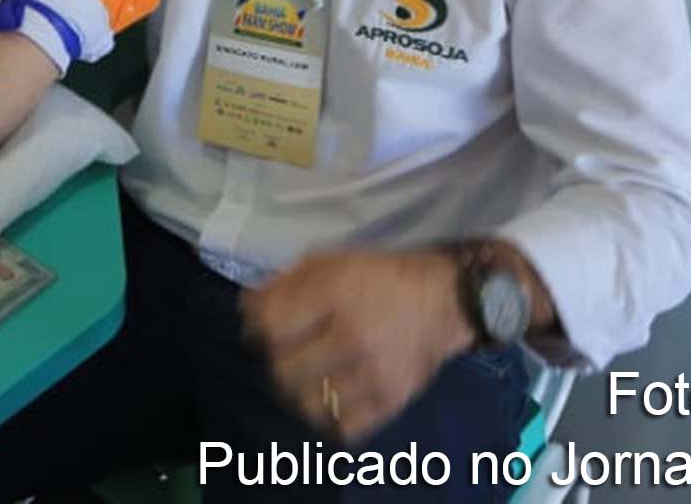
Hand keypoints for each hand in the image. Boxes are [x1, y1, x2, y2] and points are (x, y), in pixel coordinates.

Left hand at [240, 248, 472, 441]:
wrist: (445, 301)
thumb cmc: (380, 277)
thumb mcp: (331, 262)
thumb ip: (284, 283)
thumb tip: (245, 310)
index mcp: (336, 292)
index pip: (274, 328)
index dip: (260, 331)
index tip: (265, 330)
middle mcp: (354, 336)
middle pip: (286, 370)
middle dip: (278, 362)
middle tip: (289, 354)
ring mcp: (374, 374)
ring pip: (310, 404)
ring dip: (301, 393)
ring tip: (310, 378)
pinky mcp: (392, 401)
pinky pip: (343, 428)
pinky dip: (331, 418)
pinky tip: (333, 397)